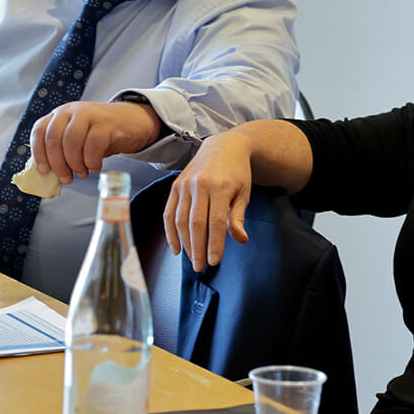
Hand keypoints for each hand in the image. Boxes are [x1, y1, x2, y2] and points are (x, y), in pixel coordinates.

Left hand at [28, 100, 159, 184]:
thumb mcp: (78, 137)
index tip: (44, 171)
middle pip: (53, 138)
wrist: (132, 121)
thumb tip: (49, 174)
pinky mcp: (107, 123)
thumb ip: (62, 150)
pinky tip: (95, 167)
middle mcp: (72, 111)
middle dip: (57, 163)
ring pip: (71, 141)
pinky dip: (91, 161)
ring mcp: (89, 114)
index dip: (38, 153)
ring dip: (74, 163)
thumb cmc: (101, 133)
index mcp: (60, 114)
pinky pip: (93, 145)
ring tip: (81, 173)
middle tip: (65, 178)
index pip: (40, 130)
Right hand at [163, 131, 253, 270]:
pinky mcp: (175, 186)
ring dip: (185, 243)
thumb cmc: (237, 172)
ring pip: (180, 220)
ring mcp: (185, 185)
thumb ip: (238, 217)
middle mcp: (200, 185)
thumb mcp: (244, 192)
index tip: (214, 261)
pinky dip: (170, 232)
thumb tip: (240, 239)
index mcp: (221, 187)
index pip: (217, 222)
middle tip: (200, 267)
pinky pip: (169, 212)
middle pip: (196, 223)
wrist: (223, 146)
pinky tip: (176, 247)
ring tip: (191, 259)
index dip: (214, 244)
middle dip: (198, 248)